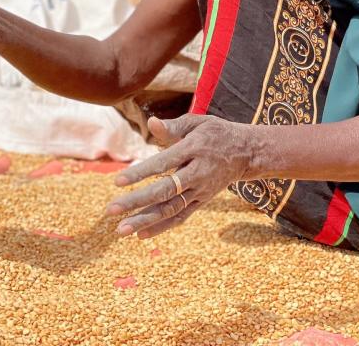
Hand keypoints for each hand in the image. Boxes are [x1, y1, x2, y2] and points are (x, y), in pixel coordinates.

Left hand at [105, 114, 255, 238]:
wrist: (247, 153)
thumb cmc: (216, 133)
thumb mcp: (198, 122)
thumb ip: (174, 126)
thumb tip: (151, 122)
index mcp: (194, 149)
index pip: (164, 163)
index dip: (141, 172)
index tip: (117, 181)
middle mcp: (198, 173)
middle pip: (165, 191)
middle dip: (137, 201)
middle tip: (111, 210)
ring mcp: (201, 190)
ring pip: (171, 209)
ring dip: (146, 220)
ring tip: (121, 230)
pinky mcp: (202, 201)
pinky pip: (181, 217)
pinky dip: (161, 227)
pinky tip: (140, 235)